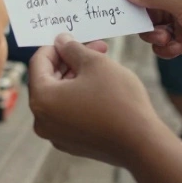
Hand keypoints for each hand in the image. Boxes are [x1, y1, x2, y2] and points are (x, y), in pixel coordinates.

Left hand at [28, 35, 162, 166]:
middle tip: (95, 48)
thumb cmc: (118, 100)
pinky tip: (100, 88)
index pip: (39, 62)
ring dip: (76, 77)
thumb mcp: (95, 63)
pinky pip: (68, 113)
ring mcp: (56, 135)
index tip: (74, 38)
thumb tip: (61, 41)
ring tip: (101, 64)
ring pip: (60, 97)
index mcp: (41, 99)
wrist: (142, 144)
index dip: (57, 45)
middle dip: (70, 60)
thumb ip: (72, 49)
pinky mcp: (72, 143)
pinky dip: (79, 98)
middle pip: (48, 79)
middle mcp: (42, 120)